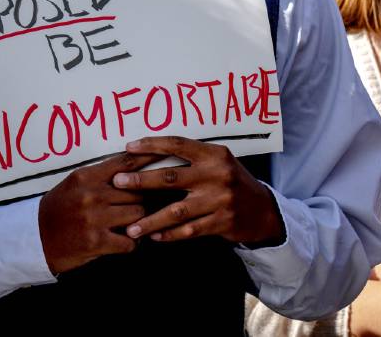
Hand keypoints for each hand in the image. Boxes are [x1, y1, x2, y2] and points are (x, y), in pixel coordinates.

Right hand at [38, 152, 155, 273]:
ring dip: (139, 221)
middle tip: (143, 204)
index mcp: (87, 177)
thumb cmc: (59, 208)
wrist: (35, 238)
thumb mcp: (76, 184)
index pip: (125, 163)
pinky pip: (129, 241)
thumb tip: (132, 167)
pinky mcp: (96, 242)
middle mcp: (92, 195)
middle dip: (143, 198)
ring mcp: (94, 218)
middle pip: (137, 191)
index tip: (167, 152)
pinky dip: (131, 243)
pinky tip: (125, 241)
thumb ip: (101, 176)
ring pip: (138, 214)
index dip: (149, 157)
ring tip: (132, 224)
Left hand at [112, 137, 284, 245]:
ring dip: (152, 219)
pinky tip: (155, 237)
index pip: (178, 145)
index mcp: (214, 154)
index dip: (152, 145)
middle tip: (118, 182)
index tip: (129, 148)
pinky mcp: (222, 222)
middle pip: (172, 177)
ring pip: (177, 210)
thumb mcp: (218, 162)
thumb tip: (150, 154)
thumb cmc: (231, 181)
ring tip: (131, 227)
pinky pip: (189, 230)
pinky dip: (170, 235)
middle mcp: (217, 174)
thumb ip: (192, 158)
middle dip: (142, 180)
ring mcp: (220, 200)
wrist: (262, 210)